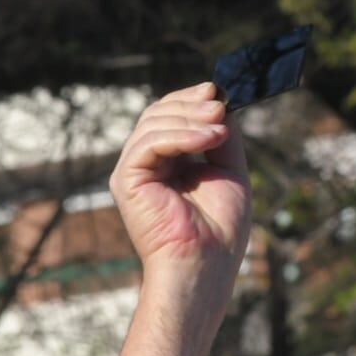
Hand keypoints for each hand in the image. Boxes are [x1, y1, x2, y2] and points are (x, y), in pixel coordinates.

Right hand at [109, 82, 250, 294]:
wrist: (206, 264)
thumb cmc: (221, 230)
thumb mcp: (229, 172)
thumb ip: (223, 138)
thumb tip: (220, 102)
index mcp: (168, 162)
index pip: (170, 116)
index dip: (190, 99)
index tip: (217, 91)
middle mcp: (146, 164)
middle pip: (158, 113)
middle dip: (191, 105)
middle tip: (220, 107)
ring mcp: (134, 171)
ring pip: (154, 123)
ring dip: (191, 119)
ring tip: (221, 129)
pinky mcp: (126, 180)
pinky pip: (149, 143)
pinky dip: (182, 136)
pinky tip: (210, 139)